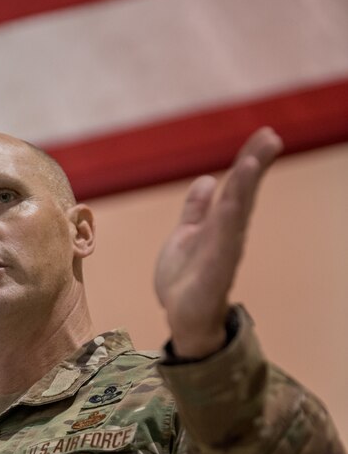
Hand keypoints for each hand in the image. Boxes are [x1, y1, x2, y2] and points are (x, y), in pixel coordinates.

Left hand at [154, 127, 282, 357]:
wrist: (183, 319)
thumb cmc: (186, 280)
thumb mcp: (185, 235)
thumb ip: (196, 210)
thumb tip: (205, 180)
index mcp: (220, 224)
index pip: (238, 187)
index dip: (250, 160)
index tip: (267, 134)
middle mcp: (227, 235)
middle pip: (243, 195)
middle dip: (254, 166)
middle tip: (271, 138)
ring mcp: (222, 253)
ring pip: (235, 216)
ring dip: (243, 189)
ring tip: (252, 162)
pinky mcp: (214, 274)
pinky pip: (222, 245)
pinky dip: (227, 225)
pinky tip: (231, 205)